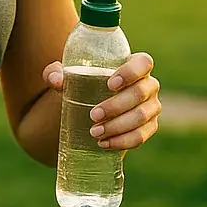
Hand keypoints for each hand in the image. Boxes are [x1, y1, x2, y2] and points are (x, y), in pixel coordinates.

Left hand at [42, 52, 160, 152]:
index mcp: (134, 65)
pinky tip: (104, 143)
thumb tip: (55, 79)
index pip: (143, 63)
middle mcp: (148, 84)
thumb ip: (56, 73)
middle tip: (93, 115)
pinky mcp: (149, 127)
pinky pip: (142, 136)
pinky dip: (122, 141)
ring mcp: (151, 107)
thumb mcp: (67, 77)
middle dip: (117, 106)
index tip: (109, 84)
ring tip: (94, 132)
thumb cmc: (82, 84)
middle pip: (141, 93)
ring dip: (118, 126)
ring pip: (142, 116)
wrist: (89, 107)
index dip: (131, 72)